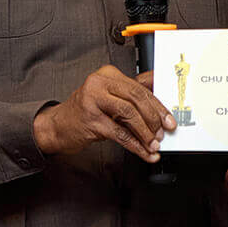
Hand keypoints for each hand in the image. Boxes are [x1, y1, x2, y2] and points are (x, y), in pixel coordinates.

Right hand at [35, 65, 174, 163]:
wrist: (58, 126)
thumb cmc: (87, 112)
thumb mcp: (110, 98)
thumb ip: (133, 96)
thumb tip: (161, 100)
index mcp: (108, 74)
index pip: (139, 87)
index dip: (158, 104)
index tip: (169, 118)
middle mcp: (99, 83)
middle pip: (136, 98)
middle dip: (154, 117)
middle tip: (164, 132)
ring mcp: (93, 100)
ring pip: (129, 114)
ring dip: (145, 132)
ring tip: (153, 144)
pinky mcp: (91, 120)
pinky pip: (120, 133)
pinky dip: (135, 145)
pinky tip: (144, 152)